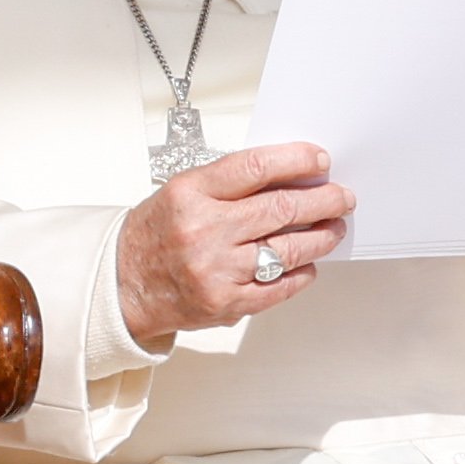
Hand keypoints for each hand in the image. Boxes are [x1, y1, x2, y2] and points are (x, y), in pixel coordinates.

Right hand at [117, 142, 353, 340]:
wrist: (123, 283)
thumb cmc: (156, 233)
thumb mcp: (183, 191)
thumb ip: (231, 183)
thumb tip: (289, 176)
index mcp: (191, 193)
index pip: (255, 167)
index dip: (296, 160)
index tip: (319, 160)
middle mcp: (205, 230)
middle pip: (280, 208)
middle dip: (322, 199)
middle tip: (341, 195)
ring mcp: (217, 270)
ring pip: (287, 249)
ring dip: (320, 236)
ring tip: (334, 227)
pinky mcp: (227, 303)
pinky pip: (278, 288)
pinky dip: (301, 274)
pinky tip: (309, 264)